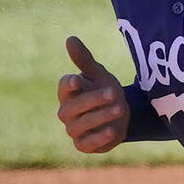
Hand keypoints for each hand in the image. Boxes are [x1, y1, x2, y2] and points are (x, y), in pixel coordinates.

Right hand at [57, 36, 129, 153]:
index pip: (63, 87)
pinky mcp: (84, 145)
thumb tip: (70, 38)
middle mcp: (67, 112)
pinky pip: (88, 143)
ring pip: (81, 125)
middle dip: (93, 99)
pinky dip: (99, 138)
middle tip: (113, 92)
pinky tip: (112, 131)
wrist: (120, 114)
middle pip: (73, 107)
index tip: (78, 80)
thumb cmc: (104, 90)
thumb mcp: (98, 74)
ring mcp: (74, 129)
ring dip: (100, 117)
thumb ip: (84, 59)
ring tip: (119, 109)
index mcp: (68, 92)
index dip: (69, 84)